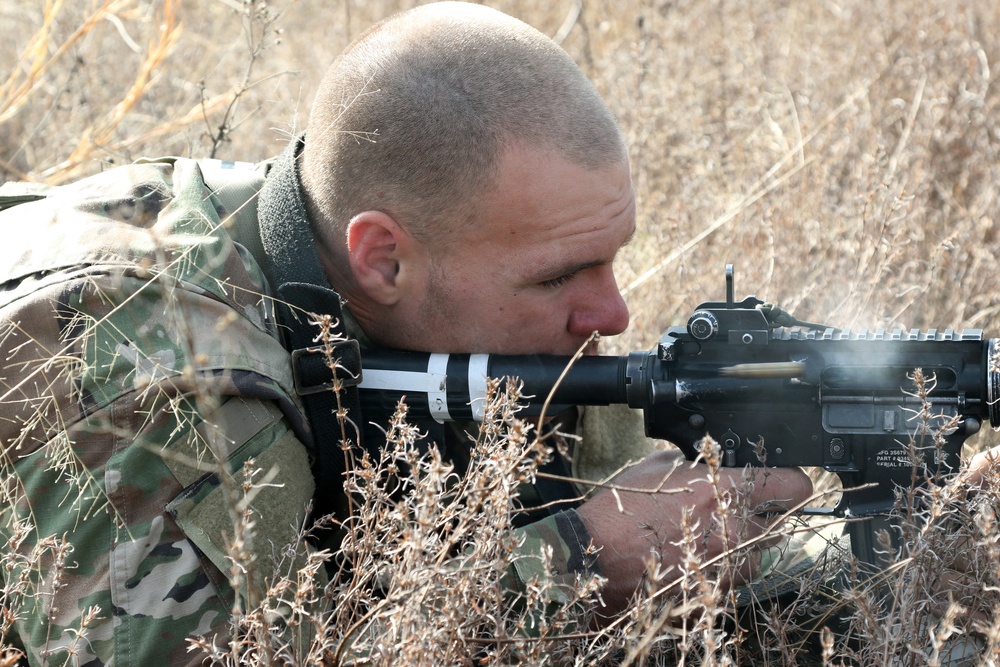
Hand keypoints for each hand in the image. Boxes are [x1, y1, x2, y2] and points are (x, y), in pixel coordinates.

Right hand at [576, 449, 812, 615]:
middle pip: (778, 524)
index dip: (788, 482)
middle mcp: (737, 532)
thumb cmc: (620, 511)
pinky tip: (687, 561)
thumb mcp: (655, 468)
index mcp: (726, 492)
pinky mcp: (716, 595)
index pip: (794, 486)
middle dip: (758, 518)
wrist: (594, 559)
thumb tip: (700, 462)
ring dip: (740, 548)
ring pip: (757, 557)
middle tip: (728, 513)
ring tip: (702, 540)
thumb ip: (691, 463)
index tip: (778, 482)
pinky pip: (731, 580)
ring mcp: (729, 568)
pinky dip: (718, 571)